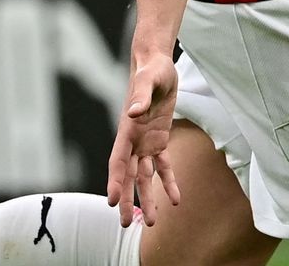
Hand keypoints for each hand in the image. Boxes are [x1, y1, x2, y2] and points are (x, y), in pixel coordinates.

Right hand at [106, 54, 182, 227]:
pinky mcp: (159, 140)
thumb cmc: (151, 71)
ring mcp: (145, 143)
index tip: (112, 202)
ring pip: (144, 176)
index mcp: (127, 130)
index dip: (115, 181)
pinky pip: (163, 166)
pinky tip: (176, 199)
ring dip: (146, 198)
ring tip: (150, 222)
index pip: (118, 161)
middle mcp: (133, 141)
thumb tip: (134, 113)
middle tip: (126, 224)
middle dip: (127, 200)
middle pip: (128, 176)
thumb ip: (140, 96)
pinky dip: (168, 182)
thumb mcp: (148, 80)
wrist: (158, 65)